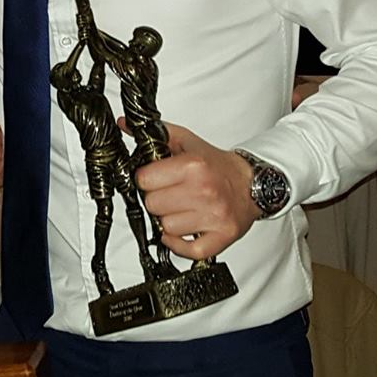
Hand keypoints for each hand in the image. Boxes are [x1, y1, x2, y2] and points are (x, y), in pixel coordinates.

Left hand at [129, 120, 258, 261]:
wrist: (251, 183)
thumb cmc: (217, 165)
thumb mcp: (187, 141)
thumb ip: (156, 133)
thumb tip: (124, 125)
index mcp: (193, 166)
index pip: (144, 180)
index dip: (146, 179)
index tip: (155, 179)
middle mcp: (204, 191)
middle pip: (152, 205)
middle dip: (157, 199)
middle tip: (170, 194)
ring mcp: (214, 216)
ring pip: (166, 228)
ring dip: (169, 221)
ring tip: (181, 209)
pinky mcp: (222, 236)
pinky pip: (188, 251)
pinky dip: (180, 244)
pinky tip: (184, 230)